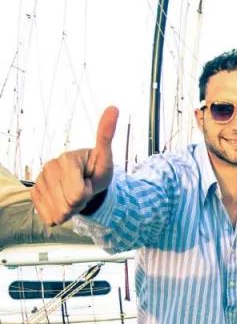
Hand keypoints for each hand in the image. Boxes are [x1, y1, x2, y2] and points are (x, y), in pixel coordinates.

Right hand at [32, 107, 117, 226]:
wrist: (87, 180)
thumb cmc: (97, 169)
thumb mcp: (106, 156)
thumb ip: (106, 136)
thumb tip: (114, 107)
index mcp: (66, 159)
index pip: (76, 194)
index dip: (87, 193)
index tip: (89, 181)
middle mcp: (48, 168)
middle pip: (67, 205)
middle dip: (79, 202)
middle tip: (83, 188)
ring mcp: (39, 181)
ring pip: (58, 213)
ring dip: (70, 210)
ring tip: (75, 194)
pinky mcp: (34, 193)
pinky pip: (48, 216)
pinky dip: (59, 215)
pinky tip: (63, 201)